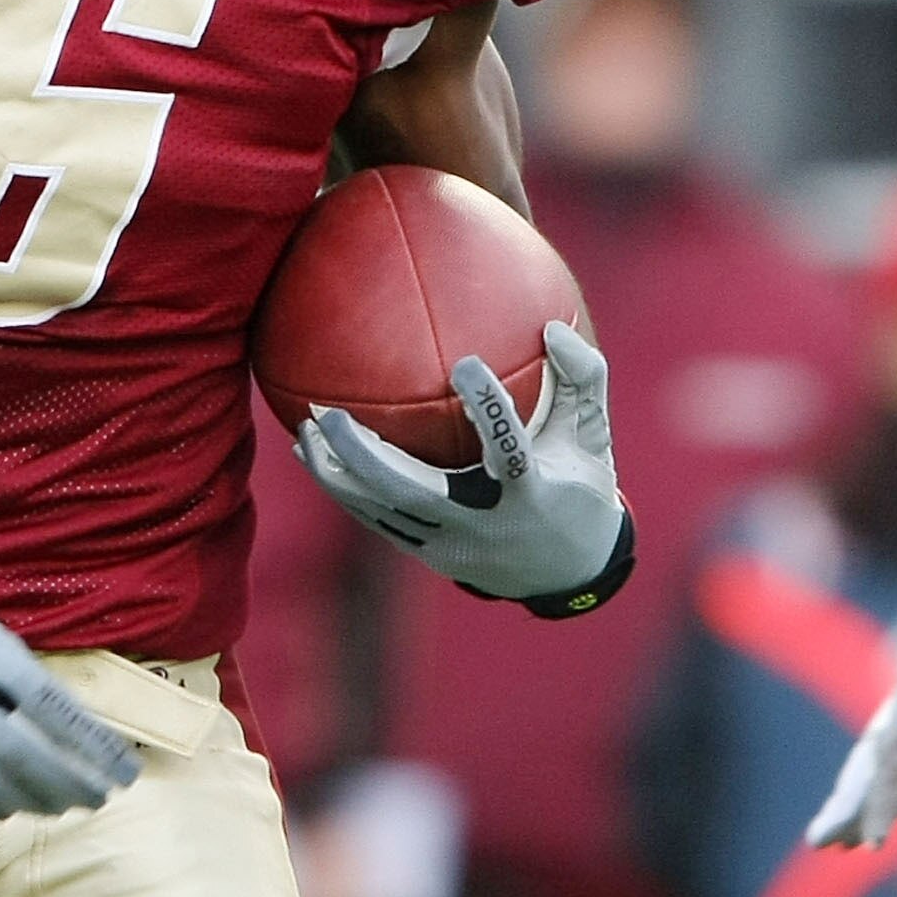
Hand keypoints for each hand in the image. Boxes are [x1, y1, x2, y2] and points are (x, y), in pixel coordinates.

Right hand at [0, 603, 140, 821]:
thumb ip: (33, 685)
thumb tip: (90, 738)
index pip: (55, 713)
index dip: (95, 749)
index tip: (126, 774)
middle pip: (27, 756)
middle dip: (72, 784)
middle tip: (99, 800)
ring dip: (34, 802)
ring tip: (60, 806)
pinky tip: (10, 809)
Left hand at [296, 321, 633, 615]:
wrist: (565, 570)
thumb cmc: (580, 486)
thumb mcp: (592, 434)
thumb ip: (584, 377)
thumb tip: (555, 325)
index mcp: (530, 493)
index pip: (510, 450)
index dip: (489, 411)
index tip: (467, 364)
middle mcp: (483, 522)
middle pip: (414, 493)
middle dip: (367, 456)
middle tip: (330, 413)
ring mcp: (451, 543)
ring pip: (382, 512)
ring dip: (337, 475)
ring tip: (303, 432)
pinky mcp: (430, 553)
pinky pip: (375, 521)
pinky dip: (342, 490)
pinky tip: (312, 457)